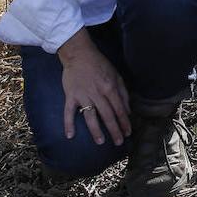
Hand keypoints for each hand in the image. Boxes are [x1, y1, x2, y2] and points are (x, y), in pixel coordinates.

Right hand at [57, 29, 129, 145]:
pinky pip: (68, 112)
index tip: (128, 133)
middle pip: (107, 115)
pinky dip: (68, 124)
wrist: (79, 54)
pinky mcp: (70, 95)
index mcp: (110, 88)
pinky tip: (70, 135)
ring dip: (96, 130)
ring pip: (91, 116)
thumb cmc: (100, 64)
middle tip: (118, 142)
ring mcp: (83, 95)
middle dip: (114, 130)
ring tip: (101, 142)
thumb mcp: (116, 75)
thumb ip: (123, 93)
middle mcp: (98, 93)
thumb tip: (127, 111)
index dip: (124, 122)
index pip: (119, 109)